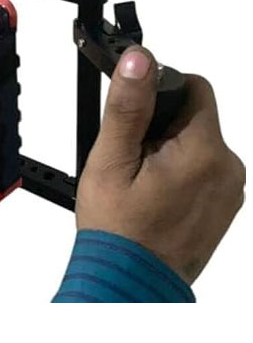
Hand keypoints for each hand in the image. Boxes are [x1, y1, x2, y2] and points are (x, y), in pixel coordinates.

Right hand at [76, 46, 244, 283]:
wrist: (130, 282)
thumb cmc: (119, 229)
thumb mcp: (112, 160)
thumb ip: (128, 107)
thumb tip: (140, 60)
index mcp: (203, 151)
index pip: (194, 87)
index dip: (160, 93)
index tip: (137, 119)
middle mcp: (228, 168)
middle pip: (194, 117)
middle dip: (161, 126)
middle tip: (133, 159)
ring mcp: (230, 190)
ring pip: (196, 143)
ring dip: (169, 150)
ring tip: (142, 181)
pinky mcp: (225, 205)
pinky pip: (203, 168)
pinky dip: (180, 172)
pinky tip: (155, 195)